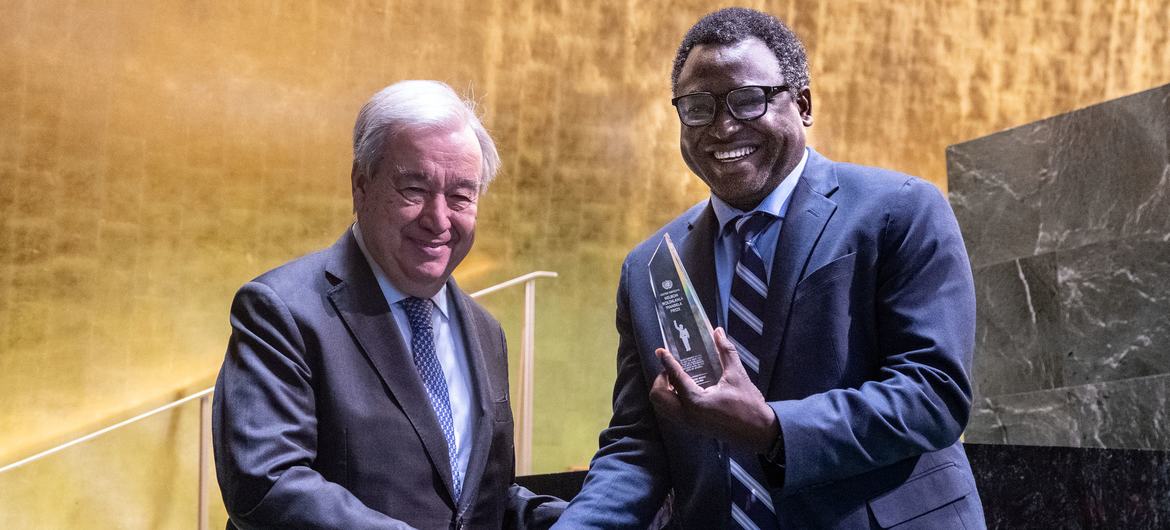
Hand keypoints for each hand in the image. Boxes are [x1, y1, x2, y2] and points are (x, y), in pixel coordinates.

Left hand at [649, 327, 778, 451]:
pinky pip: (671, 413)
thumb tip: (718, 332)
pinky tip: (683, 390)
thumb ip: (726, 351)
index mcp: (697, 401)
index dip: (666, 362)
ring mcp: (688, 424)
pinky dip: (670, 400)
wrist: (758, 432)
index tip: (661, 351)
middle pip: (658, 397)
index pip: (675, 378)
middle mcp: (688, 415)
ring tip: (675, 379)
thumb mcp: (737, 375)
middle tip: (671, 369)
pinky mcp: (692, 427)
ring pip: (662, 407)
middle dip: (660, 380)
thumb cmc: (749, 405)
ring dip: (663, 391)